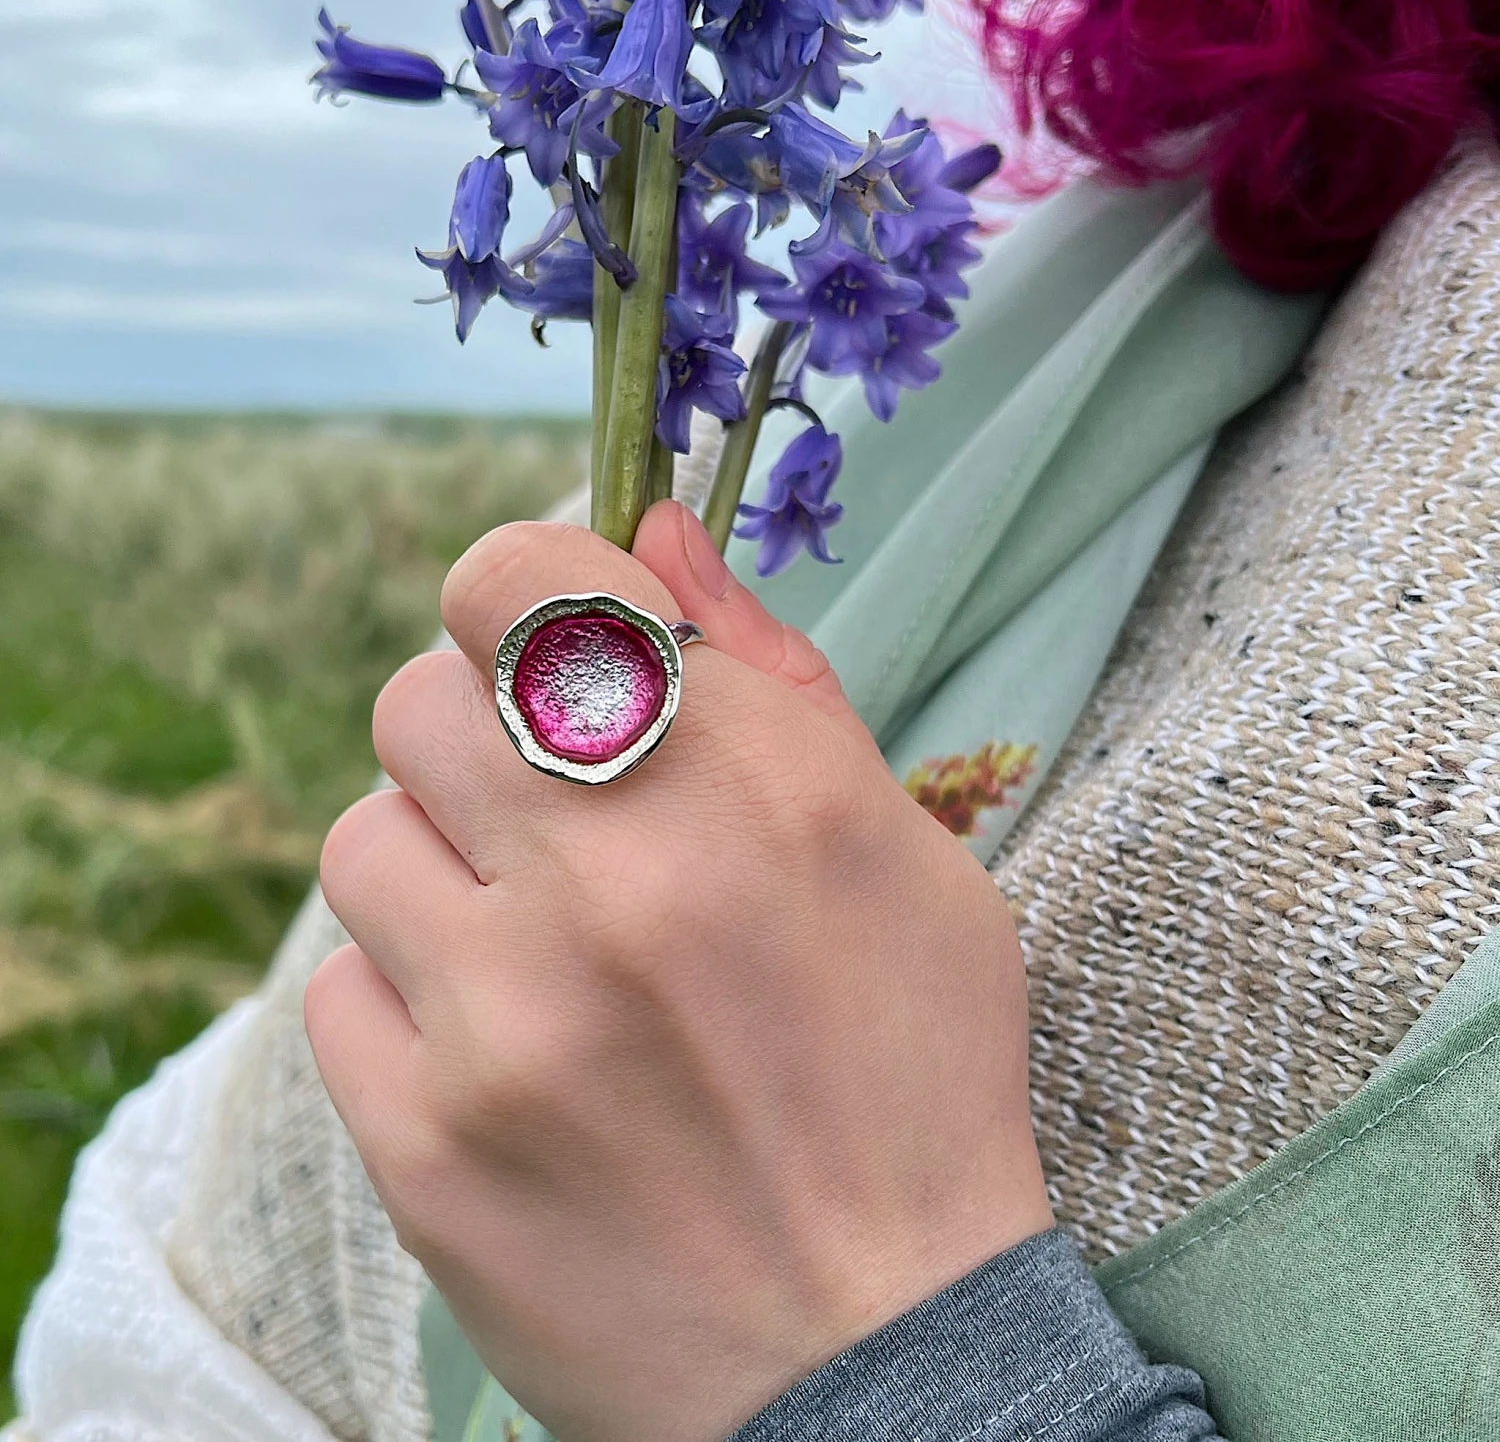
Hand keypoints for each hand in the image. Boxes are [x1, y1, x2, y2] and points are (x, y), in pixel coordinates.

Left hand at [307, 501, 1051, 1441]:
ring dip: (438, 869)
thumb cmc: (910, 1075)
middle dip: (476, 735)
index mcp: (753, 784)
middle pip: (415, 697)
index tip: (546, 640)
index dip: (516, 591)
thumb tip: (645, 530)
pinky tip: (502, 1046)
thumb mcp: (904, 851)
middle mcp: (619, 879)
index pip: (519, 581)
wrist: (879, 1350)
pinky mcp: (428, 1143)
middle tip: (548, 812)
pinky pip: (344, 987)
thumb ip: (771, 670)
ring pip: (362, 838)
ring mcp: (507, 1017)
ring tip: (530, 943)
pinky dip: (411, 996)